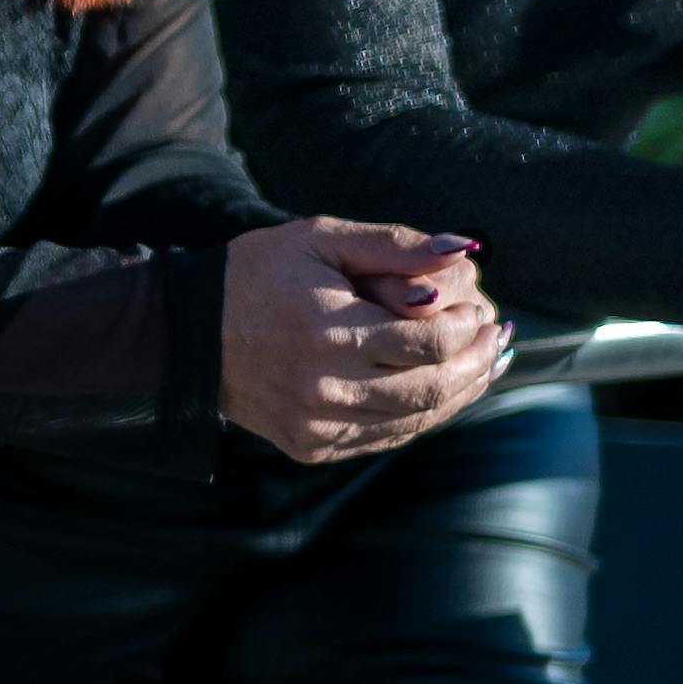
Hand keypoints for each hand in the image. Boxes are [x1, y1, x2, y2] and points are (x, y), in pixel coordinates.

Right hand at [221, 218, 507, 464]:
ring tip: (479, 365)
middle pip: (433, 388)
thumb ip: (394, 244)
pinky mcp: (312, 445)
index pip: (431, 342)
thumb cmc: (258, 274)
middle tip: (495, 341)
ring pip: (415, 419)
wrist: (187, 332)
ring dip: (458, 394)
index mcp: (332, 331)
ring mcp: (319, 424)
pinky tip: (437, 392)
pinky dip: (420, 417)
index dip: (469, 329)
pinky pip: (385, 437)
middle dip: (476, 364)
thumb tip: (464, 251)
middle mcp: (327, 386)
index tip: (483, 311)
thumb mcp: (320, 238)